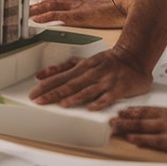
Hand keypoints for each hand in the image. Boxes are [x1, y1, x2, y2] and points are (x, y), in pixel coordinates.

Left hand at [29, 46, 151, 109]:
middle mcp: (91, 74)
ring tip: (61, 104)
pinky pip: (107, 97)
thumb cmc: (107, 61)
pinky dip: (99, 102)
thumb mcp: (83, 61)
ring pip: (86, 90)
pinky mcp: (118, 89)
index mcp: (81, 68)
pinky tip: (90, 108)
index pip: (59, 78)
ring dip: (73, 97)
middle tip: (38, 100)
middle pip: (69, 85)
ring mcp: (104, 81)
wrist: (133, 57)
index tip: (33, 94)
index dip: (45, 86)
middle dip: (53, 93)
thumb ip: (63, 68)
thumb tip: (42, 74)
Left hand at [30, 0, 125, 26]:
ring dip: (36, 9)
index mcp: (77, 0)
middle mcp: (74, 0)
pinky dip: (46, 16)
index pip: (55, 0)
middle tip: (20, 10)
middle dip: (35, 5)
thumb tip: (76, 17)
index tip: (30, 7)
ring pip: (50, 5)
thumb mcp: (94, 10)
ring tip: (23, 14)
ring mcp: (76, 7)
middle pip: (49, 1)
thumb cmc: (112, 10)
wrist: (125, 6)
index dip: (41, 3)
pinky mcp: (79, 15)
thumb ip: (84, 12)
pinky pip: (59, 15)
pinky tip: (37, 19)